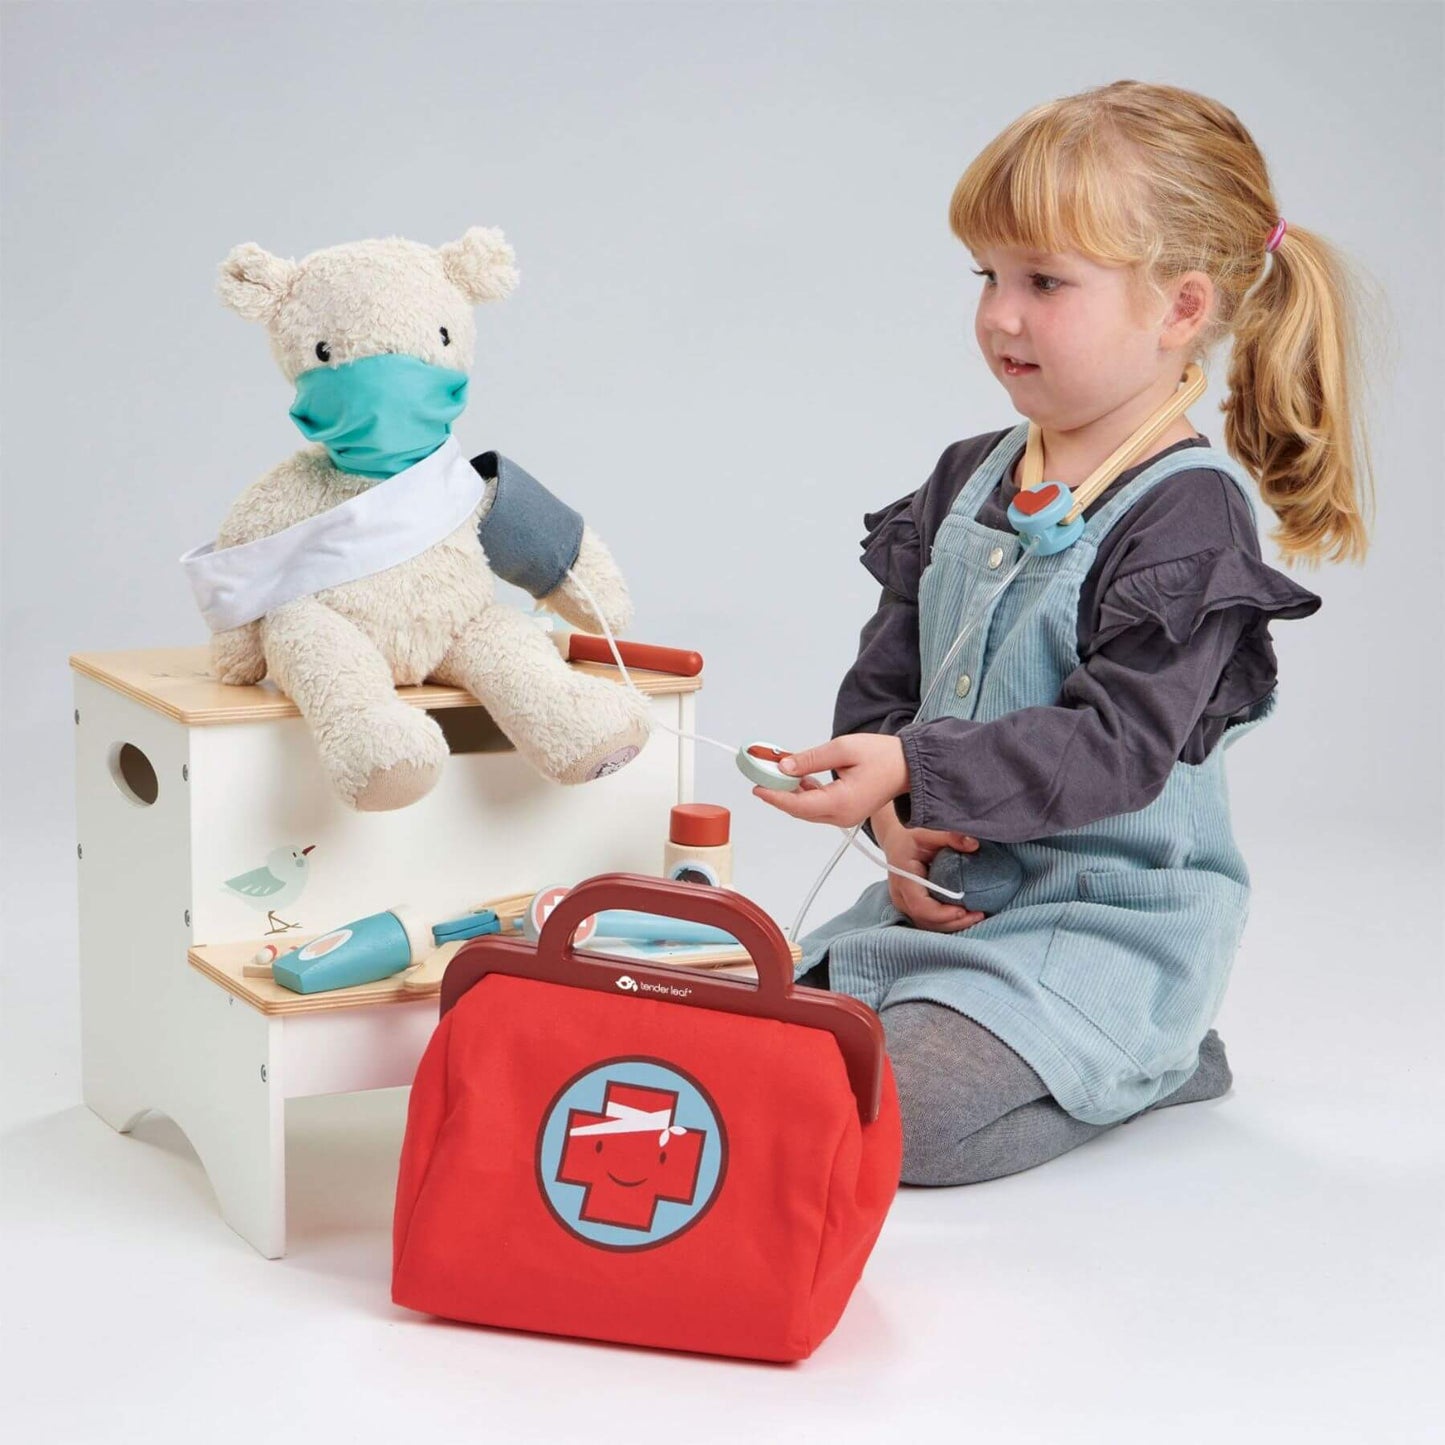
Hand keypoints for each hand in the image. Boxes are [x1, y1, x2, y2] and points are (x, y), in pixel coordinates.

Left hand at [750, 734, 909, 828]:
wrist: (909, 766)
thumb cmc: (883, 756)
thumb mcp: (843, 749)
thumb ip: (811, 759)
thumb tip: (784, 766)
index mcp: (841, 803)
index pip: (797, 805)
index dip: (774, 796)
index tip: (757, 786)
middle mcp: (841, 816)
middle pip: (799, 809)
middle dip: (778, 793)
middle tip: (763, 773)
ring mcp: (843, 816)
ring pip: (806, 809)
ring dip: (790, 792)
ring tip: (777, 772)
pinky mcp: (845, 811)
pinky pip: (817, 806)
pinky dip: (804, 793)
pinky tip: (797, 777)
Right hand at [877, 823, 987, 932]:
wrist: (896, 845)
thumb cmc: (910, 840)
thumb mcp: (928, 833)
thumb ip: (950, 837)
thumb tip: (973, 844)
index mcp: (903, 877)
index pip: (919, 905)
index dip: (941, 913)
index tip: (963, 910)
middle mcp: (900, 895)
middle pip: (925, 919)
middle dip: (952, 922)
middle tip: (978, 915)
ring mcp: (904, 904)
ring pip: (927, 924)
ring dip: (952, 925)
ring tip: (976, 916)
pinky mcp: (911, 909)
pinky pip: (929, 922)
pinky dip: (947, 923)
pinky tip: (965, 917)